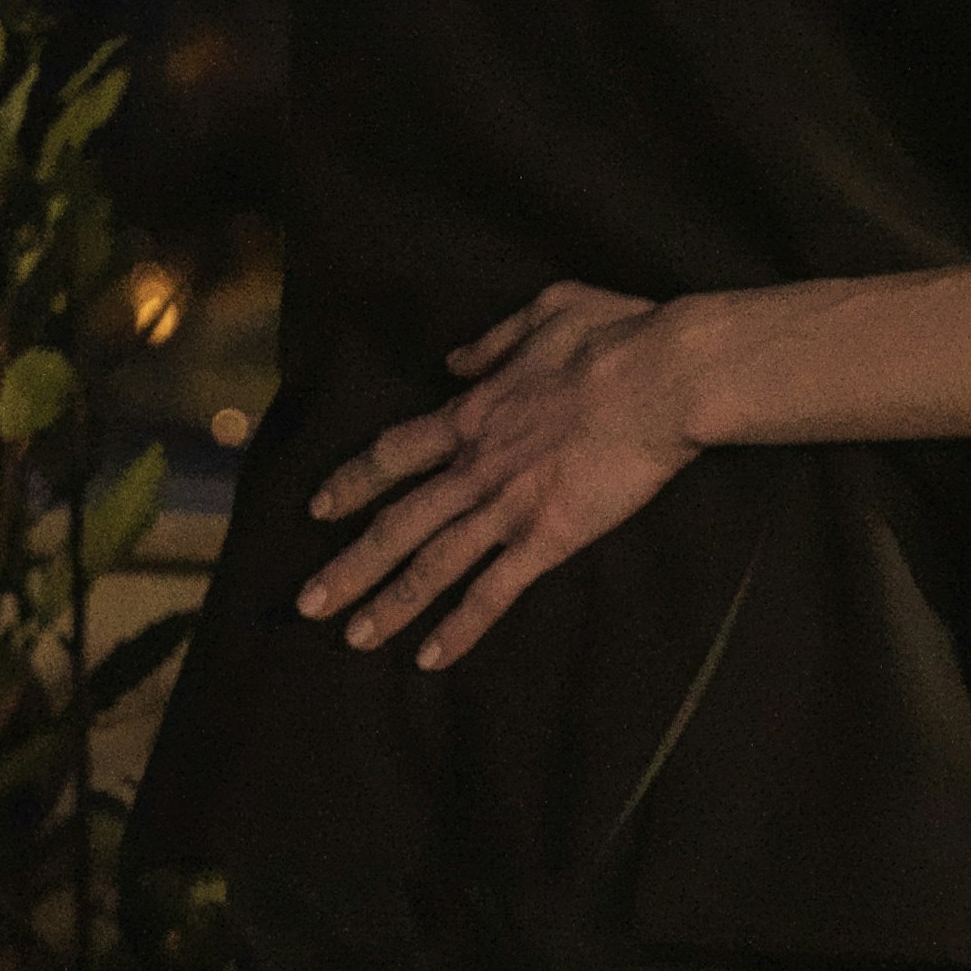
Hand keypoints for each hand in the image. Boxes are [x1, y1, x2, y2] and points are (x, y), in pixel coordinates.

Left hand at [299, 284, 708, 670]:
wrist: (663, 377)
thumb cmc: (613, 336)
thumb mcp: (543, 312)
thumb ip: (491, 343)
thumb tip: (453, 361)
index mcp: (471, 413)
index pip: (392, 455)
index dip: (352, 482)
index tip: (318, 507)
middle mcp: (475, 467)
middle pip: (396, 523)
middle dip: (348, 565)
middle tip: (307, 602)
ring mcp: (508, 507)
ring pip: (433, 565)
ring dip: (388, 604)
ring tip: (352, 638)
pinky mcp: (548, 538)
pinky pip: (494, 592)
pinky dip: (460, 627)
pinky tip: (431, 658)